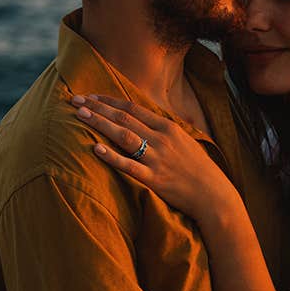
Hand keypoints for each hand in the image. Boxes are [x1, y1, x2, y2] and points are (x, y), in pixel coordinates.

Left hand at [69, 94, 242, 220]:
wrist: (213, 194)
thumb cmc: (198, 169)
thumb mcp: (184, 141)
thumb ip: (163, 130)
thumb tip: (143, 121)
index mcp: (168, 127)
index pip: (132, 108)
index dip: (109, 100)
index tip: (90, 96)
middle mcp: (161, 139)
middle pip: (124, 117)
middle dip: (97, 107)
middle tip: (75, 100)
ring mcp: (157, 158)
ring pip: (123, 136)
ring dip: (100, 123)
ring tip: (80, 115)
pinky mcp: (154, 179)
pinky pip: (129, 165)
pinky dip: (112, 157)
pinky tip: (95, 149)